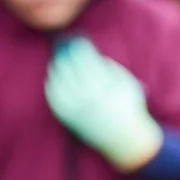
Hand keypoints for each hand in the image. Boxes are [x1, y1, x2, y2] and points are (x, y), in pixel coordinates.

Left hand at [45, 39, 163, 171]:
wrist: (124, 137)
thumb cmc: (127, 105)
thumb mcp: (127, 83)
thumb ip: (112, 67)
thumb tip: (93, 54)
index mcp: (105, 89)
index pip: (87, 64)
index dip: (80, 50)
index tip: (78, 42)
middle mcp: (90, 100)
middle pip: (71, 73)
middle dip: (66, 58)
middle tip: (63, 48)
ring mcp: (78, 111)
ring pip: (60, 86)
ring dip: (56, 71)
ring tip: (55, 62)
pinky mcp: (71, 120)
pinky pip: (56, 102)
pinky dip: (51, 89)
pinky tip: (51, 79)